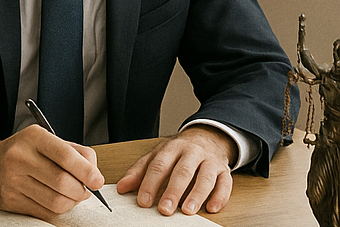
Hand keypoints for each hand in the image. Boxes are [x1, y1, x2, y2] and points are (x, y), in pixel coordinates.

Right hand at [0, 127, 104, 219]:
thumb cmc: (23, 151)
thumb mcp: (45, 141)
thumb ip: (73, 153)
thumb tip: (95, 175)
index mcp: (33, 137)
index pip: (65, 156)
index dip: (86, 171)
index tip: (98, 181)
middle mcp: (20, 157)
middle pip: (63, 182)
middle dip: (81, 191)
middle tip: (85, 190)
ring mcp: (13, 180)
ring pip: (56, 202)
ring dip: (71, 203)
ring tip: (71, 195)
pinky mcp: (11, 200)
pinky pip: (45, 213)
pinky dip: (58, 211)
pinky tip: (56, 200)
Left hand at [116, 125, 233, 215]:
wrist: (208, 137)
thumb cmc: (179, 151)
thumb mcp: (158, 155)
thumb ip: (140, 170)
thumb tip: (122, 187)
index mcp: (171, 148)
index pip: (159, 165)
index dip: (150, 183)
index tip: (143, 201)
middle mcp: (191, 152)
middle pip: (181, 171)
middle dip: (172, 191)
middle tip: (164, 209)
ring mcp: (209, 161)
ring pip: (204, 178)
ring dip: (196, 195)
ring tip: (187, 211)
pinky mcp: (225, 171)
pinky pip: (225, 184)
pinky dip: (219, 197)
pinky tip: (211, 208)